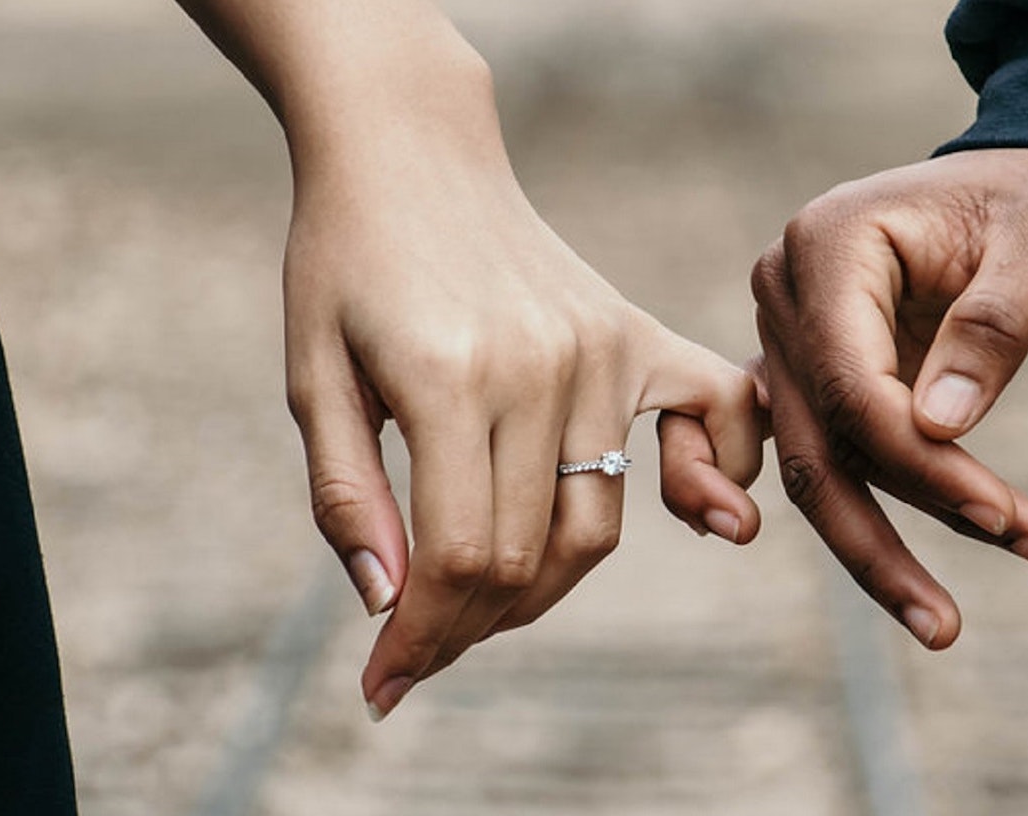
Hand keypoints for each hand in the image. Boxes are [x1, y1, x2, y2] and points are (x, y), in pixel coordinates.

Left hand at [285, 144, 762, 720]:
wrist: (410, 152)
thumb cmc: (344, 262)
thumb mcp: (312, 376)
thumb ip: (347, 495)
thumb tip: (390, 607)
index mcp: (448, 377)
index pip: (460, 558)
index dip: (422, 639)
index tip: (384, 687)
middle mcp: (542, 366)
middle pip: (529, 557)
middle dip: (468, 627)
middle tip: (419, 649)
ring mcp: (602, 348)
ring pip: (596, 523)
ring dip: (541, 588)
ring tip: (481, 602)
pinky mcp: (636, 333)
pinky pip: (715, 420)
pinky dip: (715, 479)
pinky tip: (697, 517)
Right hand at [750, 148, 1027, 647]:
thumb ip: (990, 329)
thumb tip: (937, 428)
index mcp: (827, 243)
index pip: (852, 383)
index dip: (921, 462)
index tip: (1003, 516)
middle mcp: (786, 291)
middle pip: (819, 442)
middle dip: (887, 536)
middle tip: (949, 625)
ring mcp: (790, 336)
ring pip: (816, 467)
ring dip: (878, 547)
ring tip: (944, 623)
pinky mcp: (814, 374)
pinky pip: (811, 455)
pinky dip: (842, 515)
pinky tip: (867, 583)